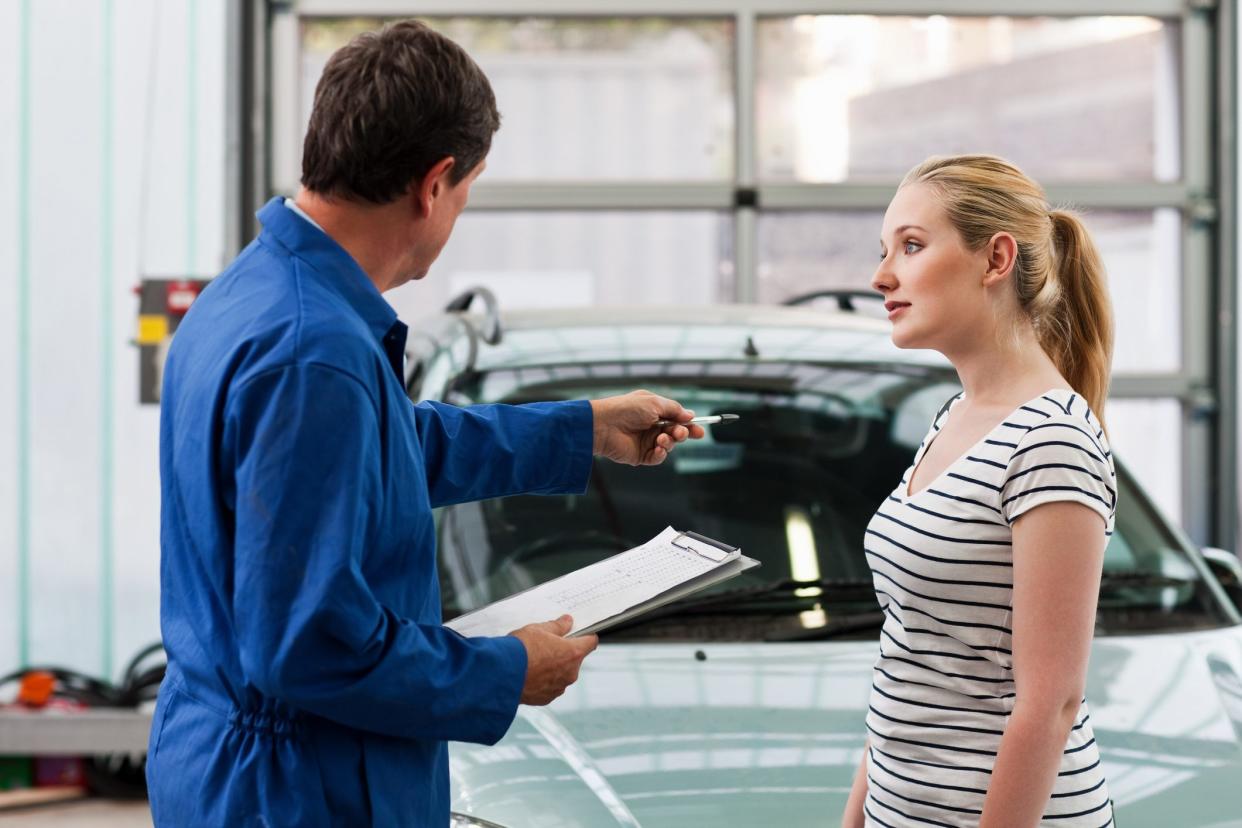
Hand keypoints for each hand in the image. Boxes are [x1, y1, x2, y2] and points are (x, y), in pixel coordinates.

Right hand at [509, 615, 598, 704]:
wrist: (501, 675)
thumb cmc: (520, 650)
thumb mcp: (538, 629)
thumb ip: (557, 626)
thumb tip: (567, 621)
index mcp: (572, 653)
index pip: (591, 642)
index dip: (586, 636)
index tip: (581, 634)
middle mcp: (570, 673)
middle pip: (575, 659)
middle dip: (564, 653)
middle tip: (546, 646)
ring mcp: (559, 687)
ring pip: (562, 674)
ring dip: (553, 668)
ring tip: (534, 661)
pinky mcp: (547, 698)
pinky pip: (550, 687)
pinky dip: (543, 681)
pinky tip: (529, 674)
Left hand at [589, 390, 704, 465]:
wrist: (603, 425)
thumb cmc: (625, 409)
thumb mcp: (653, 402)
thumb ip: (674, 409)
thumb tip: (690, 415)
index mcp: (654, 412)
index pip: (677, 419)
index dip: (689, 425)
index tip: (700, 429)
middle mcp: (651, 427)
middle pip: (676, 433)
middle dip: (683, 434)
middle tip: (682, 433)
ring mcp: (646, 442)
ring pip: (668, 446)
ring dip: (669, 442)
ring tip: (662, 438)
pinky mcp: (640, 456)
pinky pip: (657, 458)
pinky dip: (661, 454)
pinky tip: (658, 448)